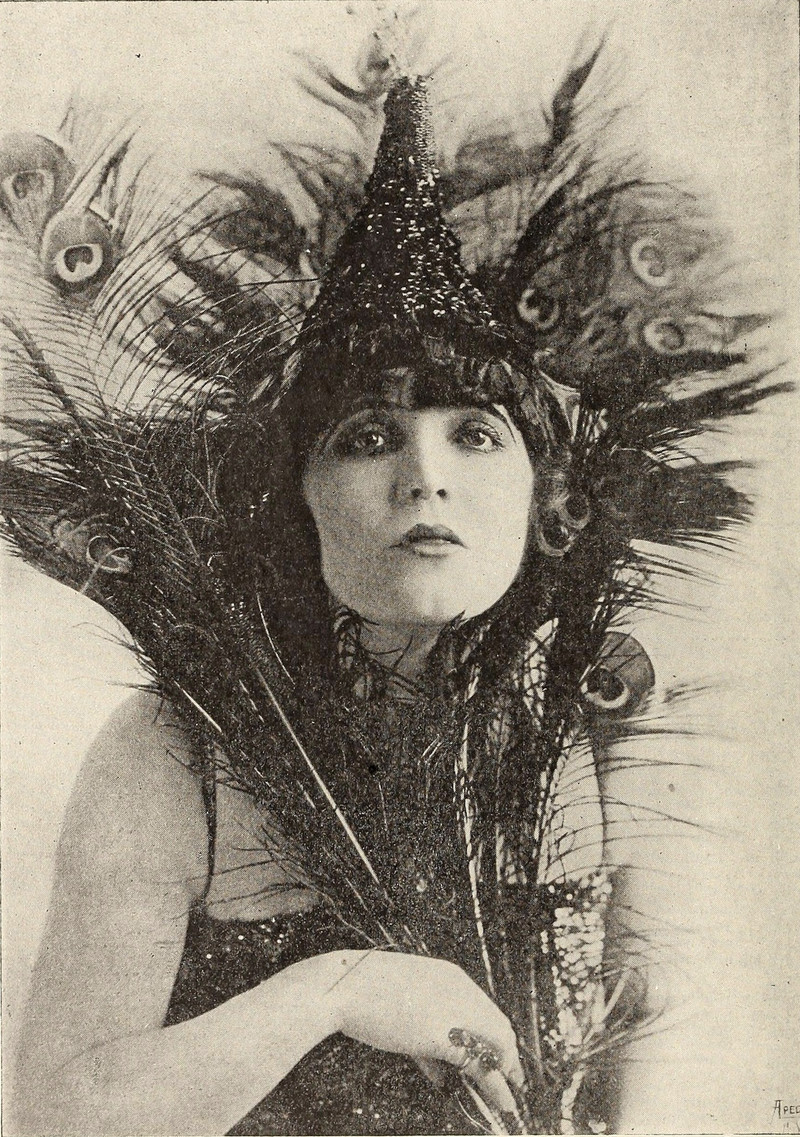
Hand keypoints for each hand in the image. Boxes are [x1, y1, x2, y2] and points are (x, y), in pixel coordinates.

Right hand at [317, 950, 523, 1115]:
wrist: (340, 986)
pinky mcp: (441, 1032)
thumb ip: (427, 1037)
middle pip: (497, 1026)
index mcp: (449, 976)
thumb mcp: (404, 1010)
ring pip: (491, 1044)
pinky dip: (489, 1083)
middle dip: (506, 1057)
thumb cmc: (364, 996)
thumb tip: (443, 1073)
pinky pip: (475, 1062)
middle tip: (513, 1081)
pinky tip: (494, 1098)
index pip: (486, 1009)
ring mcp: (450, 1008)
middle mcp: (458, 989)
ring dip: (500, 1076)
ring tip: (507, 1099)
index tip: (502, 1058)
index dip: (496, 1037)